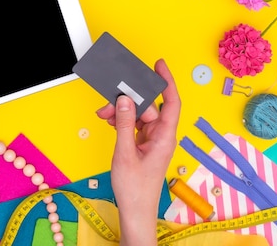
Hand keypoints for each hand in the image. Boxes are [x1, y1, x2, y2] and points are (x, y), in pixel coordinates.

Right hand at [96, 59, 180, 245]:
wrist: (135, 210)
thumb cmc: (135, 188)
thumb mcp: (125, 153)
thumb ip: (124, 124)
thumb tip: (124, 99)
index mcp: (164, 137)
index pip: (171, 102)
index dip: (167, 81)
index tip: (159, 65)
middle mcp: (161, 136)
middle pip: (148, 106)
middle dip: (129, 100)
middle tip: (110, 101)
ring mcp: (153, 140)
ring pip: (139, 115)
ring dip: (122, 112)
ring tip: (105, 115)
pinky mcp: (144, 144)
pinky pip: (135, 124)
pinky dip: (122, 121)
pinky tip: (111, 122)